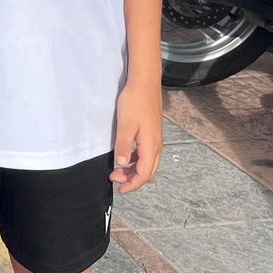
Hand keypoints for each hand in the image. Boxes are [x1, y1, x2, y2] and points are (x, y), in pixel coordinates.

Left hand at [111, 79, 162, 193]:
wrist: (145, 83)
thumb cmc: (134, 102)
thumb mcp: (125, 125)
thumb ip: (123, 146)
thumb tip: (121, 165)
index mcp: (151, 146)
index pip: (144, 174)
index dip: (133, 184)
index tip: (120, 189)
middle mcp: (156, 145)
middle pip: (148, 171)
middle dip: (133, 179)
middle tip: (115, 179)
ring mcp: (156, 139)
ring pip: (148, 163)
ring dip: (134, 169)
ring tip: (117, 169)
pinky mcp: (152, 132)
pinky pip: (146, 153)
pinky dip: (136, 159)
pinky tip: (125, 155)